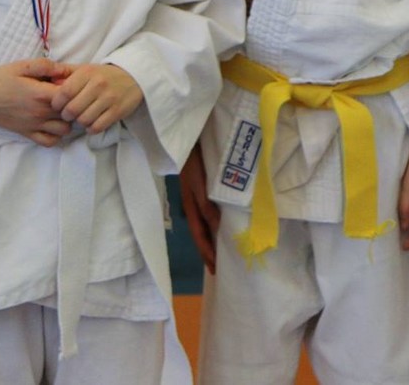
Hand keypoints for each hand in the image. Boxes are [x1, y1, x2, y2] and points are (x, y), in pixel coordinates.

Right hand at [0, 58, 73, 145]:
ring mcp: (34, 125)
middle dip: (73, 104)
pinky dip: (55, 135)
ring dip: (67, 121)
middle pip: (71, 113)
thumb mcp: (21, 65)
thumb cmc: (0, 78)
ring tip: (60, 110)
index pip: (71, 95)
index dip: (75, 88)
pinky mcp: (27, 134)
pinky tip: (52, 124)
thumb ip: (45, 66)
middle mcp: (40, 112)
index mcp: (40, 93)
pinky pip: (50, 142)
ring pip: (65, 130)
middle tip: (67, 96)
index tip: (70, 83)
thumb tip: (65, 70)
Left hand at [50, 63, 143, 133]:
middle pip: (72, 109)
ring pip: (84, 120)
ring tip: (80, 117)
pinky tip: (90, 123)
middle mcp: (97, 85)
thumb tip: (48, 82)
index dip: (56, 103)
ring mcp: (109, 99)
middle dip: (66, 115)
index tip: (57, 106)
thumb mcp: (85, 68)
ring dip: (79, 122)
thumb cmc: (103, 74)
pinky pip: (97, 127)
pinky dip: (90, 128)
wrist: (134, 77)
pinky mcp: (117, 112)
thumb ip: (66, 73)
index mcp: (86, 73)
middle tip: (67, 114)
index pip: (64, 92)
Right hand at [180, 148, 220, 273]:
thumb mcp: (199, 185)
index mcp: (191, 206)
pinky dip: (214, 221)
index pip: (200, 235)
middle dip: (209, 250)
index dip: (207, 252)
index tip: (216, 270)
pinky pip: (207, 210)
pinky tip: (220, 223)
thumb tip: (218, 229)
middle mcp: (192, 203)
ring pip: (204, 222)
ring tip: (221, 250)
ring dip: (212, 237)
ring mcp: (195, 195)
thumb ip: (207, 206)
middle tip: (219, 267)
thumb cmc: (193, 162)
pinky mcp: (201, 186)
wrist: (188, 138)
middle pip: (201, 232)